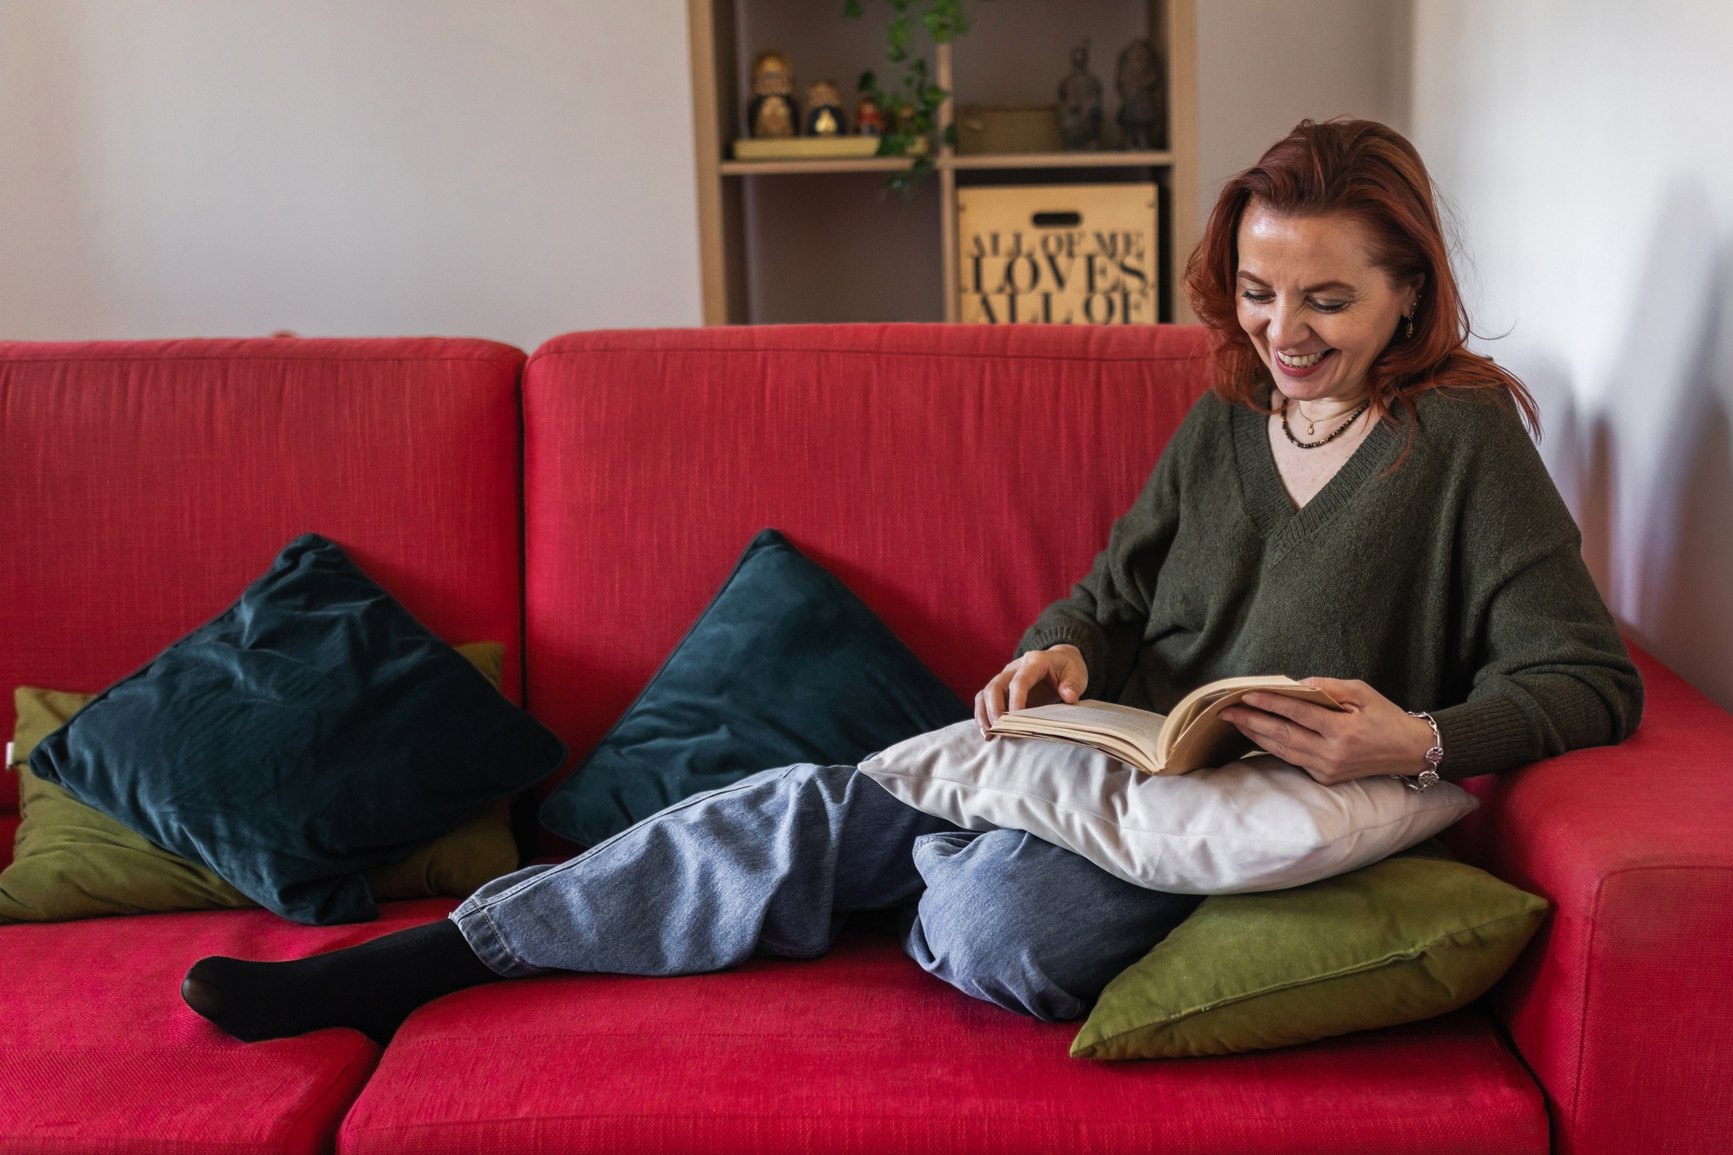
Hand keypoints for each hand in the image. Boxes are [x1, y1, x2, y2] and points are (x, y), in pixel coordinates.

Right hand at [974, 645, 1088, 735]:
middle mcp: (1014, 668)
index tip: (1016, 718)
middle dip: (994, 709)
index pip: (1020, 680)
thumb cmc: (1068, 669)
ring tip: (988, 734)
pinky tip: (987, 731)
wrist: (1059, 661)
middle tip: (999, 730)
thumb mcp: (1076, 674)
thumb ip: (1072, 684)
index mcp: (1034, 661)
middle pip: (995, 686)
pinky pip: (985, 699)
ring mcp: (1005, 677)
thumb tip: (1068, 696)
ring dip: (984, 714)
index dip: (1016, 699)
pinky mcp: (1002, 689)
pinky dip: (982, 714)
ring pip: (986, 693)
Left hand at [1217, 677, 1435, 785]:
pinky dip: (1273, 747)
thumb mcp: (1361, 692)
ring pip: (1283, 751)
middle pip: (1283, 736)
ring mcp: (1328, 769)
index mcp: (1343, 730)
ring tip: (1236, 721)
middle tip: (1226, 711)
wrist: (1409, 751)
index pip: (1298, 714)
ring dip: (1256, 736)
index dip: (1270, 703)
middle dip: (1252, 722)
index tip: (1246, 694)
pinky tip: (1258, 735)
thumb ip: (1327, 687)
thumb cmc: (1385, 716)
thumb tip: (1295, 684)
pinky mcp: (1326, 778)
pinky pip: (1293, 760)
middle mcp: (1332, 754)